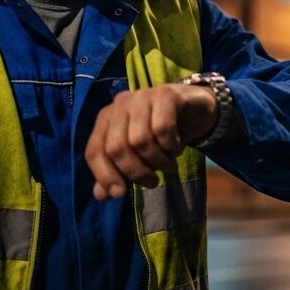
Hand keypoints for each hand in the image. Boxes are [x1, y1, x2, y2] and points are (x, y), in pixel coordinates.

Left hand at [85, 84, 217, 199]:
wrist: (194, 109)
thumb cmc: (160, 134)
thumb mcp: (138, 156)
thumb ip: (118, 172)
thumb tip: (101, 195)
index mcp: (106, 119)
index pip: (94, 151)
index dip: (104, 175)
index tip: (121, 193)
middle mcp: (120, 104)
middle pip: (117, 148)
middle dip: (135, 172)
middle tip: (152, 181)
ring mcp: (142, 96)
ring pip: (140, 140)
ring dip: (157, 161)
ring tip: (168, 165)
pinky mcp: (166, 94)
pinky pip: (163, 128)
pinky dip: (171, 147)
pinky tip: (176, 148)